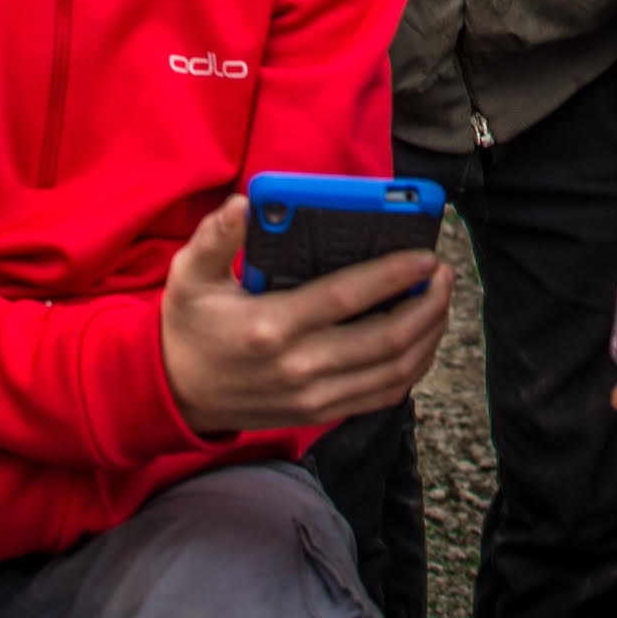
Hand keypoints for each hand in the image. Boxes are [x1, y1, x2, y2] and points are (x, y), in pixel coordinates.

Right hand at [159, 196, 450, 435]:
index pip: (349, 298)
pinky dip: (412, 368)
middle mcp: (299, 367)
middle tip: (443, 274)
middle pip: (386, 339)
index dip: (395, 275)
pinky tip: (421, 339)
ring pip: (394, 372)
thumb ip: (216, 237)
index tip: (425, 255)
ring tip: (439, 300)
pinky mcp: (320, 412)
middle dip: (428, 304)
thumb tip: (242, 204)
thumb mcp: (189, 275)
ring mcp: (313, 397)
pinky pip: (382, 396)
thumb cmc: (188, 325)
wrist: (173, 393)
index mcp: (271, 326)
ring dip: (428, 335)